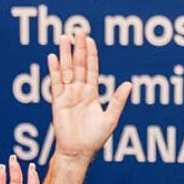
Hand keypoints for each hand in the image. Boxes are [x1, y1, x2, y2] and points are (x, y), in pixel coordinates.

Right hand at [49, 29, 130, 161]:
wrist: (78, 152)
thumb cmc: (95, 139)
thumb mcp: (111, 119)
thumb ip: (118, 101)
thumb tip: (129, 84)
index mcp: (92, 94)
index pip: (92, 69)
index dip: (91, 55)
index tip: (90, 40)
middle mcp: (79, 92)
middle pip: (78, 65)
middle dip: (78, 48)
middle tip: (78, 31)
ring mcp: (68, 95)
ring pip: (66, 70)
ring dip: (65, 54)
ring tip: (64, 38)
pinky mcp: (58, 101)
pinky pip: (55, 82)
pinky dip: (54, 69)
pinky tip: (53, 57)